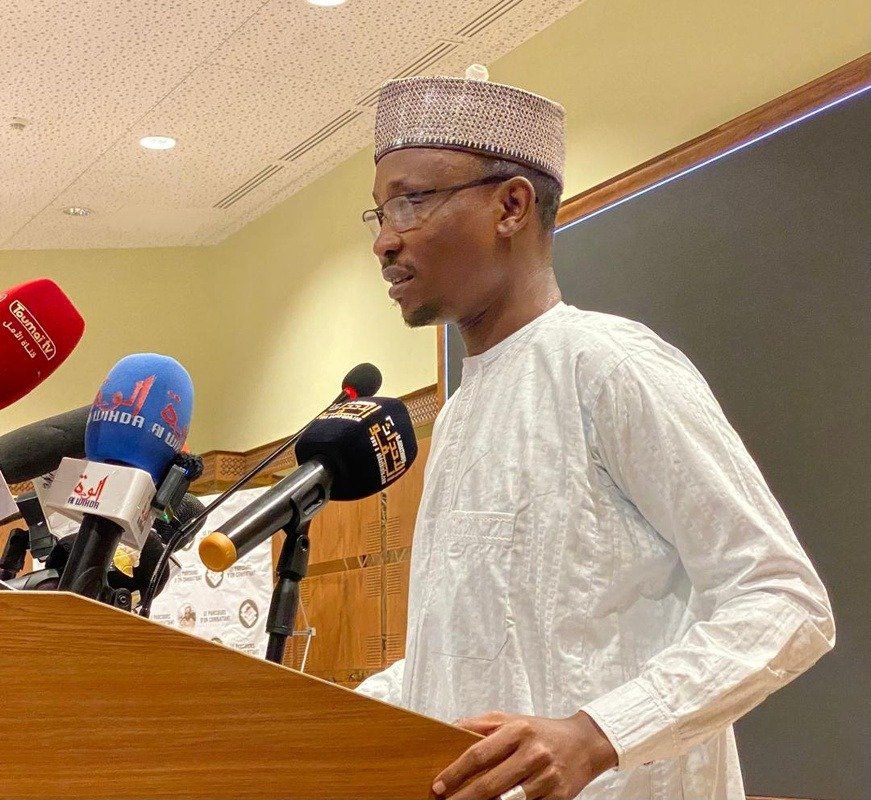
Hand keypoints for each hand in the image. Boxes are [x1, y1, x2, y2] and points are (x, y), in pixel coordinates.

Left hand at [431, 710, 617, 799]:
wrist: (583, 743)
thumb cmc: (540, 731)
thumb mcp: (510, 719)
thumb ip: (479, 724)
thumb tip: (448, 729)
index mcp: (518, 730)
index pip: (479, 754)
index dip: (456, 772)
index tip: (439, 785)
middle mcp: (533, 753)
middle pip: (491, 783)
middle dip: (464, 797)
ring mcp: (547, 778)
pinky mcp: (558, 797)